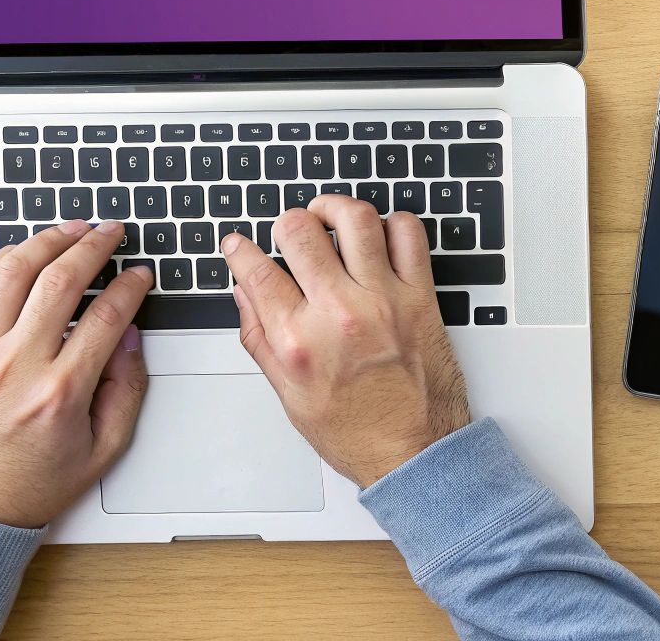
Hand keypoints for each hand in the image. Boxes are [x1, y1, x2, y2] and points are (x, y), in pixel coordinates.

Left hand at [0, 220, 151, 527]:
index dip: (131, 287)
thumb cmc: (30, 484)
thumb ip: (126, 391)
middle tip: (112, 233)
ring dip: (46, 241)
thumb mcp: (102, 451)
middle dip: (94, 246)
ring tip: (70, 230)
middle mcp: (16, 367)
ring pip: (12, 273)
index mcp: (60, 394)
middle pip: (60, 280)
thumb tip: (130, 339)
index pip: (106, 317)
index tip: (141, 275)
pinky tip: (21, 252)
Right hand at [221, 197, 469, 486]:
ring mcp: (383, 300)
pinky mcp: (420, 296)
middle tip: (291, 231)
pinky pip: (409, 234)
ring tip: (330, 217)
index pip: (256, 271)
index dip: (240, 249)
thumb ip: (260, 338)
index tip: (239, 243)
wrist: (413, 451)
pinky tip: (380, 236)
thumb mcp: (289, 394)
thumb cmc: (355, 431)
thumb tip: (244, 292)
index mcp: (298, 341)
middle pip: (300, 231)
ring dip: (336, 208)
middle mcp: (339, 313)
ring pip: (356, 219)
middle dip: (288, 223)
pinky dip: (393, 223)